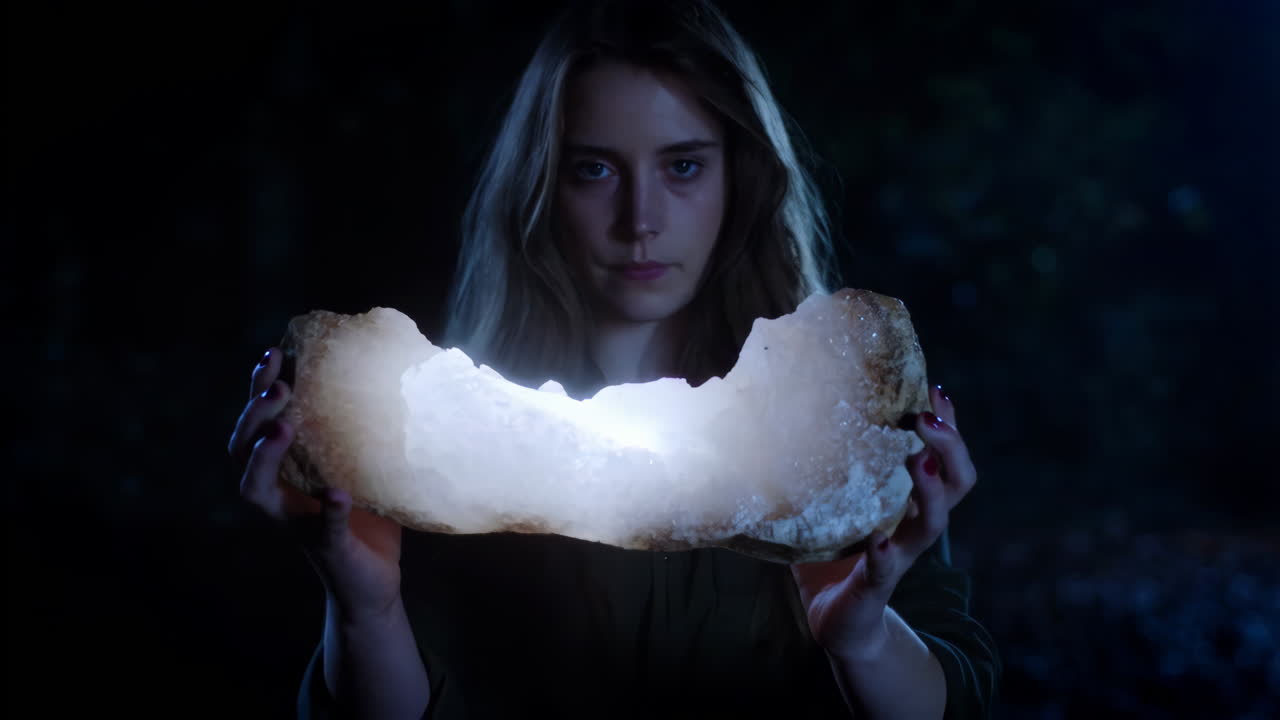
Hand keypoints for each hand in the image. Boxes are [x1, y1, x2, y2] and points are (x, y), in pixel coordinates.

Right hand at [228, 346, 405, 621]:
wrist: (374, 583)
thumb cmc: (366, 516)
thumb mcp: (359, 465)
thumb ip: (360, 430)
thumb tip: (388, 368)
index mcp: (284, 472)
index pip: (256, 424)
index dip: (257, 389)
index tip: (273, 353)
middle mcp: (278, 496)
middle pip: (241, 451)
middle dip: (254, 415)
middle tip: (280, 387)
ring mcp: (297, 525)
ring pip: (256, 491)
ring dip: (266, 457)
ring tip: (283, 428)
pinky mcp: (328, 549)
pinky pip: (323, 530)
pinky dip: (328, 511)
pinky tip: (336, 494)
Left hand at [789, 384, 976, 660]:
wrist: (838, 622)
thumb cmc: (834, 553)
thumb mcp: (834, 504)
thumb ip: (827, 468)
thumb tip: (792, 411)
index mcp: (908, 501)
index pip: (943, 458)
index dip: (949, 426)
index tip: (937, 388)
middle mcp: (912, 525)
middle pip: (955, 483)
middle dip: (950, 448)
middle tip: (929, 416)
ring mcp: (899, 556)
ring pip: (932, 523)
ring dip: (930, 491)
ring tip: (919, 460)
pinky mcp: (875, 587)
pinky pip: (886, 570)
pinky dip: (884, 554)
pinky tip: (878, 540)